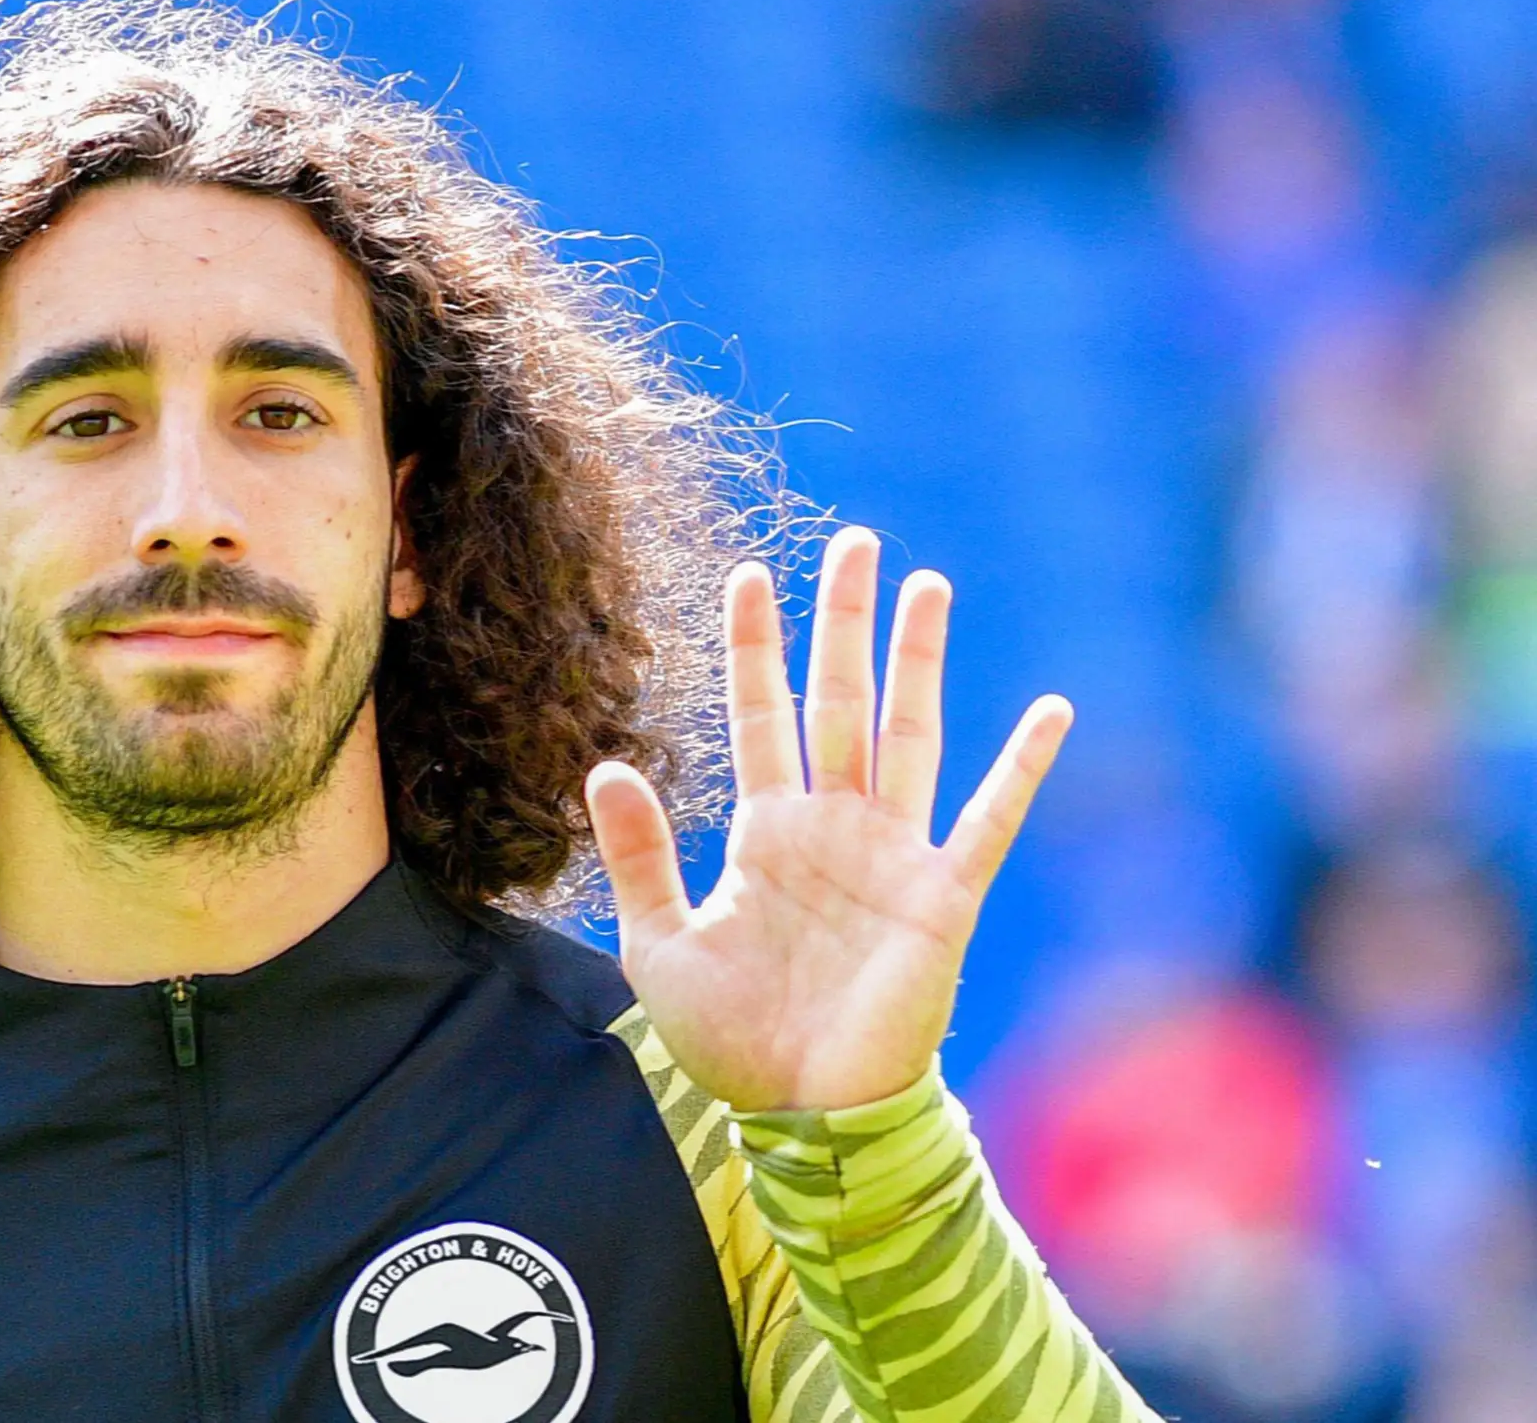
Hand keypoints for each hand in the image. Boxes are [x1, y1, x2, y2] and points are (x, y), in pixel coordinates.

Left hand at [585, 525, 1071, 1112]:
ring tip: (927, 585)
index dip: (755, 648)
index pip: (762, 714)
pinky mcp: (943, 896)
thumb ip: (639, 855)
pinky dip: (1021, 767)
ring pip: (908, 734)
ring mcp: (892, 855)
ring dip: (918, 661)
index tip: (748, 573)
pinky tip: (1050, 711)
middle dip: (844, 623)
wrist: (802, 1114)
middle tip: (853, 541)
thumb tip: (606, 764)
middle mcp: (833, 826)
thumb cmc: (732, 1039)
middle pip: (841, 700)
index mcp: (768, 831)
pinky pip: (988, 820)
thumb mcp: (659, 945)